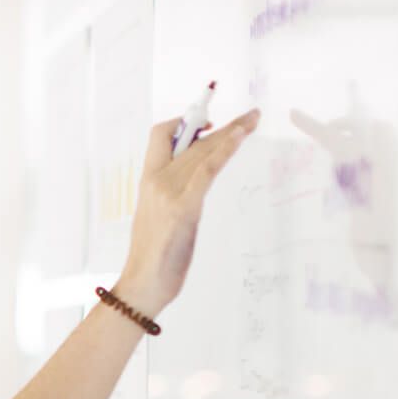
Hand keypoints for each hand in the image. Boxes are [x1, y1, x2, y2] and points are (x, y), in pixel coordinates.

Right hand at [115, 108, 259, 315]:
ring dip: (233, 131)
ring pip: (203, 149)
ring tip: (253, 119)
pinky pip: (207, 169)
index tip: (207, 124)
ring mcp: (169, 192)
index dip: (183, 122)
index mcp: (147, 180)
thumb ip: (173, 193)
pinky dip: (225, 149)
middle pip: (192, 139)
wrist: (143, 283)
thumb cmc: (153, 255)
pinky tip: (240, 136)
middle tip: (249, 115)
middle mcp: (156, 180)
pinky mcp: (184, 207)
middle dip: (223, 124)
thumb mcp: (158, 215)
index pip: (160, 134)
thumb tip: (192, 182)